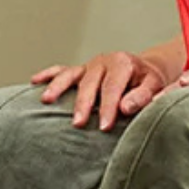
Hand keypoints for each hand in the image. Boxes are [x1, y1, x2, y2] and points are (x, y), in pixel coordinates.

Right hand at [34, 49, 174, 129]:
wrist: (144, 70)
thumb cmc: (149, 82)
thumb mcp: (154, 86)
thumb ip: (142, 97)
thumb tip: (125, 108)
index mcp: (122, 63)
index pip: (112, 88)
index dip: (108, 108)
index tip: (104, 127)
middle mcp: (103, 61)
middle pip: (89, 84)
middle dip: (82, 104)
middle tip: (78, 124)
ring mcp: (89, 65)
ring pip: (70, 75)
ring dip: (57, 88)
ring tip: (46, 100)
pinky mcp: (80, 70)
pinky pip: (62, 70)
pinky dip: (48, 75)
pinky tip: (34, 82)